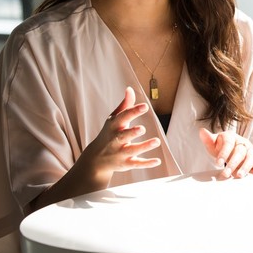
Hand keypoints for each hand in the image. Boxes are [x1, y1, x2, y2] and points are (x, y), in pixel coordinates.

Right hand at [30, 87, 161, 210]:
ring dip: (144, 146)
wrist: (95, 159)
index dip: (133, 111)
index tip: (145, 106)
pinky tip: (158, 161)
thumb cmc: (108, 133)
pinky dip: (146, 163)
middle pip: (123, 136)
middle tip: (142, 129)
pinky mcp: (125, 164)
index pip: (123, 117)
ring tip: (157, 141)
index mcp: (113, 126)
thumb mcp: (114, 119)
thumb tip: (130, 89)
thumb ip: (124, 105)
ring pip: (132, 150)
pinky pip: (136, 164)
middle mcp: (115, 140)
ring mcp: (120, 153)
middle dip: (132, 132)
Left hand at [199, 128, 252, 178]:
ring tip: (239, 176)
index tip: (217, 163)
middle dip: (233, 164)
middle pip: (240, 152)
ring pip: (251, 156)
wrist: (232, 148)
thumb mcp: (213, 144)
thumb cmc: (222, 147)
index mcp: (231, 137)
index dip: (223, 153)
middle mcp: (242, 142)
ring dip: (246, 166)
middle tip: (226, 174)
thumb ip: (208, 139)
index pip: (228, 143)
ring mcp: (250, 149)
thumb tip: (202, 131)